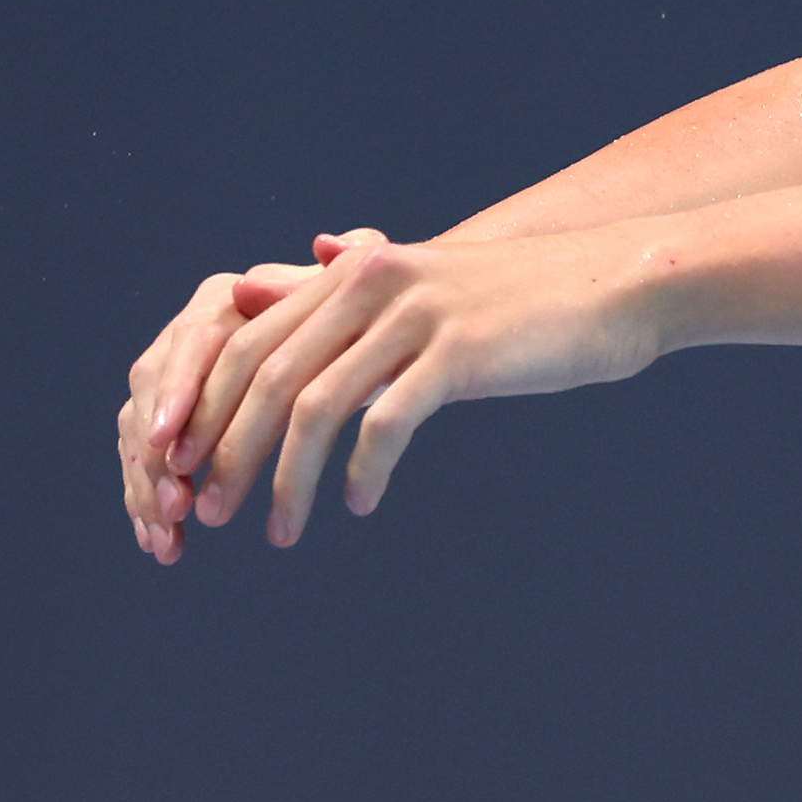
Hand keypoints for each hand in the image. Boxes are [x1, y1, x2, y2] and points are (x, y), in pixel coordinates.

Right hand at [119, 237, 340, 561]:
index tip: (167, 439)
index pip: (189, 343)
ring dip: (148, 488)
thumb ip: (347, 268)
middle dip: (155, 455)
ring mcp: (171, 387)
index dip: (175, 392)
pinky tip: (166, 546)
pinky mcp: (169, 430)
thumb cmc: (355, 324)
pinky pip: (148, 467)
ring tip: (170, 535)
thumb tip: (329, 244)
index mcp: (220, 304)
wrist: (351, 351)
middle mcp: (184, 341)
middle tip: (175, 501)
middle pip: (151, 394)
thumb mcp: (356, 297)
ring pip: (140, 436)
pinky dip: (151, 506)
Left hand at [155, 225, 670, 552]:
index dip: (207, 408)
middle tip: (207, 513)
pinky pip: (389, 420)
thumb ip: (337, 294)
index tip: (184, 467)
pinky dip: (363, 469)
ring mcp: (417, 315)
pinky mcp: (460, 352)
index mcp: (354, 269)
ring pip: (318, 406)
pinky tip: (357, 503)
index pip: (250, 341)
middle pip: (269, 376)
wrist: (617, 283)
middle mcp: (373, 281)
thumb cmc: (519, 298)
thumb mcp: (420, 285)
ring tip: (278, 532)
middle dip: (228, 451)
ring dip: (286, 479)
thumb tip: (254, 293)